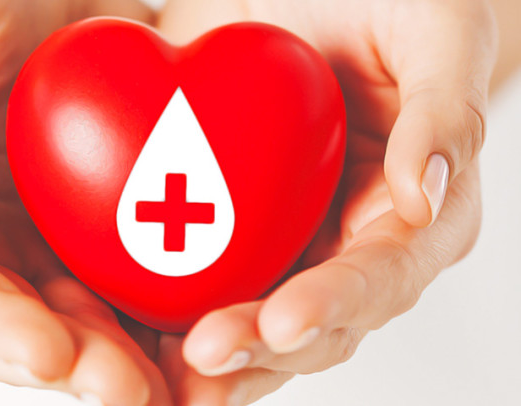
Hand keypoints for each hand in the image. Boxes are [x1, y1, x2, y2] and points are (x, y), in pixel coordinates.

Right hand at [0, 1, 172, 404]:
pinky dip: (166, 309)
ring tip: (176, 384)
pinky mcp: (102, 224)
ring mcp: (45, 237)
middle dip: (75, 363)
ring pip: (85, 316)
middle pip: (24, 321)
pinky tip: (206, 329)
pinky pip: (134, 273)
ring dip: (127, 356)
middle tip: (127, 391)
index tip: (46, 354)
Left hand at [153, 0, 496, 402]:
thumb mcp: (438, 33)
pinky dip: (161, 306)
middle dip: (258, 347)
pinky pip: (193, 273)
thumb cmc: (393, 3)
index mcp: (407, 214)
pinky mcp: (225, 223)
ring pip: (248, 315)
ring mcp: (281, 240)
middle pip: (307, 319)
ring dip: (208, 354)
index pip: (379, 276)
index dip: (335, 304)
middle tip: (205, 357)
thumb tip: (422, 196)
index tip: (285, 320)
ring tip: (160, 376)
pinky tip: (123, 326)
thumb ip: (444, 113)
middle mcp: (343, 242)